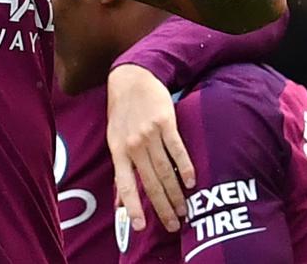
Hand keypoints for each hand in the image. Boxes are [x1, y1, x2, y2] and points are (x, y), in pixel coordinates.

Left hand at [106, 64, 195, 233]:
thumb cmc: (122, 113)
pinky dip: (184, 167)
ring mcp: (149, 134)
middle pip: (150, 182)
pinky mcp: (165, 123)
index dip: (132, 207)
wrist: (132, 79)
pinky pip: (177, 150)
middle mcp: (133, 145)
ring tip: (185, 209)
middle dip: (162, 207)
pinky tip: (191, 182)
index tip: (140, 227)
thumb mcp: (114, 140)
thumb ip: (120, 170)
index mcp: (118, 151)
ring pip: (165, 170)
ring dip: (176, 193)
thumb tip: (118, 202)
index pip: (125, 185)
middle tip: (174, 224)